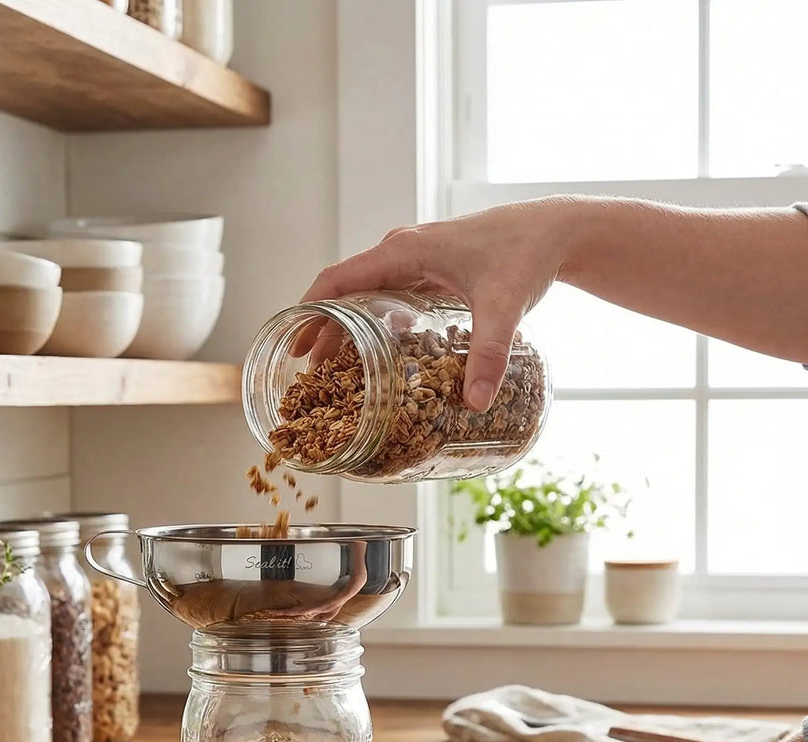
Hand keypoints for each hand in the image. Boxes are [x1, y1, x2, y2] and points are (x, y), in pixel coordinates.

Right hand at [301, 198, 578, 410]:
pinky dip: (372, 322)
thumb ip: (489, 354)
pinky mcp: (430, 271)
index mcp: (404, 251)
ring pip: (364, 294)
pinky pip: (386, 296)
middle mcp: (402, 252)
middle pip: (344, 291)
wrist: (555, 229)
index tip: (294, 343)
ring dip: (345, 326)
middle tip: (309, 371)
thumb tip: (476, 402)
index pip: (337, 279)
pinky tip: (376, 353)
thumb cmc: (526, 253)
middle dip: (322, 328)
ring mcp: (415, 260)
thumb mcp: (505, 306)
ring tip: (333, 368)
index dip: (310, 311)